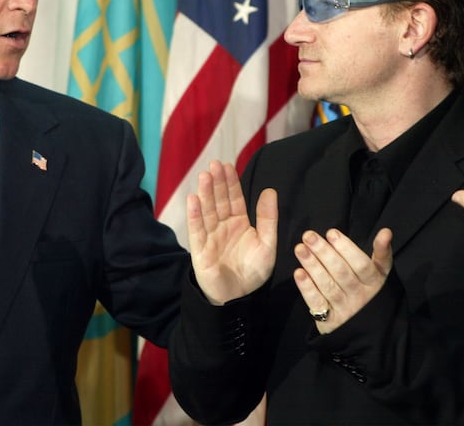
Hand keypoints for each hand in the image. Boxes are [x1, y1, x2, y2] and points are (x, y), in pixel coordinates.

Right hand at [186, 161, 277, 304]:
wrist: (239, 298)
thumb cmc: (253, 272)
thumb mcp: (267, 243)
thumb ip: (268, 218)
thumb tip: (270, 190)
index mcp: (239, 223)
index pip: (234, 198)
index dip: (231, 182)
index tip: (228, 165)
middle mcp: (222, 226)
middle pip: (219, 200)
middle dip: (216, 182)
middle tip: (214, 164)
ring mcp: (210, 236)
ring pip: (207, 211)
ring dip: (205, 193)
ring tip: (204, 176)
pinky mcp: (200, 250)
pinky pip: (197, 230)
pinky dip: (194, 215)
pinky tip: (193, 199)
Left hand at [293, 227, 392, 333]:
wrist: (367, 333)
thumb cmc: (371, 293)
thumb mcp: (381, 274)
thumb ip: (381, 253)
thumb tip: (386, 231)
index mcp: (374, 283)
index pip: (361, 264)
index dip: (346, 248)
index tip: (331, 233)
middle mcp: (360, 296)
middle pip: (341, 272)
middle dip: (324, 252)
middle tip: (308, 235)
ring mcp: (344, 309)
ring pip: (328, 285)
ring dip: (312, 266)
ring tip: (300, 249)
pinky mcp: (329, 321)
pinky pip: (317, 303)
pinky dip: (307, 288)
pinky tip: (299, 273)